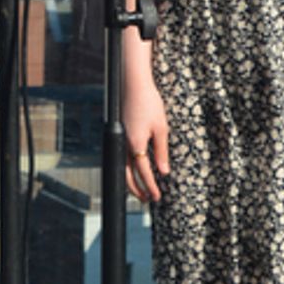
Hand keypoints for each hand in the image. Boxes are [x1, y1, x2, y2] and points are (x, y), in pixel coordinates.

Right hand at [124, 73, 169, 203]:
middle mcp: (124, 144)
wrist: (133, 84)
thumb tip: (163, 172)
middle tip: (148, 199)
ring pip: (122, 168)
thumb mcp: (161, 128)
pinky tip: (136, 170)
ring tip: (142, 189)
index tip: (156, 197)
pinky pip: (122, 158)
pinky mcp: (119, 134)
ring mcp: (120, 139)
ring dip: (132, 181)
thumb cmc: (149, 103)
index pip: (143, 172)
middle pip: (127, 176)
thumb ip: (161, 152)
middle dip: (137, 190)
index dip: (150, 186)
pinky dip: (128, 169)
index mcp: (136, 144)